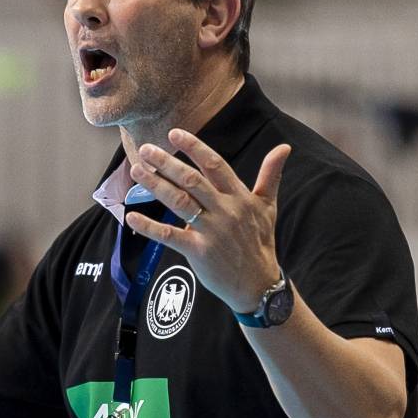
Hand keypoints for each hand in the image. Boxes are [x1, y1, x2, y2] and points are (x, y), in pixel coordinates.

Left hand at [124, 129, 290, 314]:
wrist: (258, 284)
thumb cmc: (260, 242)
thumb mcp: (267, 206)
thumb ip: (271, 175)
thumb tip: (285, 147)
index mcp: (240, 197)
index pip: (215, 165)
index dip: (194, 148)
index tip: (174, 134)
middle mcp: (225, 211)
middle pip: (192, 180)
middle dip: (166, 163)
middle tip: (145, 149)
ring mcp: (211, 232)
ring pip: (179, 203)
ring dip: (155, 186)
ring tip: (136, 172)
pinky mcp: (199, 252)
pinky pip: (170, 236)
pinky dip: (149, 227)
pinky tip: (131, 217)